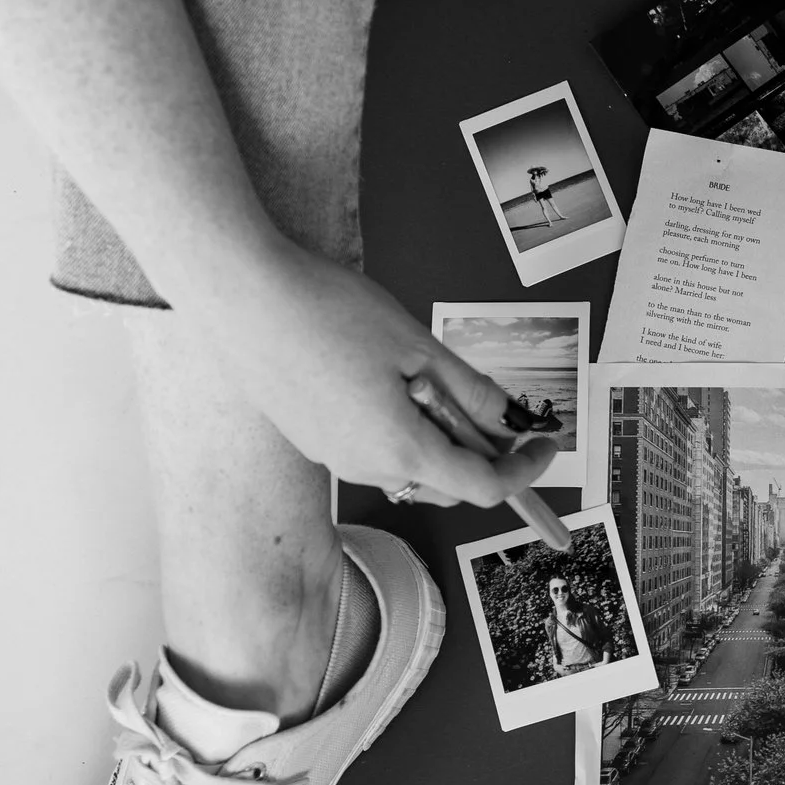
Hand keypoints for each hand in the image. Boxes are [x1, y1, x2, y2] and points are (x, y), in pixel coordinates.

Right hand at [176, 237, 556, 505]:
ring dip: (439, 438)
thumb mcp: (417, 347)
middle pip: (446, 483)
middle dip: (481, 452)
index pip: (483, 488)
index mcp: (399, 449)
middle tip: (495, 405)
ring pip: (409, 466)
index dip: (524, 471)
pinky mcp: (313, 439)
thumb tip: (512, 422)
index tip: (544, 444)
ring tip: (433, 379)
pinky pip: (374, 449)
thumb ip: (470, 392)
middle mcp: (365, 467)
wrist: (240, 297)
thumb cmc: (325, 312)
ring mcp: (334, 457)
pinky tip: (391, 380)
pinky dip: (402, 428)